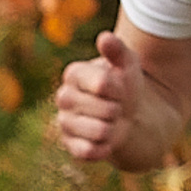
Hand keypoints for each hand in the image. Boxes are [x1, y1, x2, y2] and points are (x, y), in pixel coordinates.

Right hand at [55, 30, 141, 163]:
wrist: (127, 114)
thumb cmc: (124, 84)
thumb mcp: (127, 63)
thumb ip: (117, 50)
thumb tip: (104, 38)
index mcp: (74, 73)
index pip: (102, 84)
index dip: (119, 89)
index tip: (121, 86)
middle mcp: (63, 97)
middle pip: (105, 110)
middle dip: (119, 109)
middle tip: (117, 106)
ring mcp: (64, 122)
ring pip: (99, 132)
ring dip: (114, 129)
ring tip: (111, 122)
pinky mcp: (69, 145)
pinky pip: (89, 152)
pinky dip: (105, 147)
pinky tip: (107, 139)